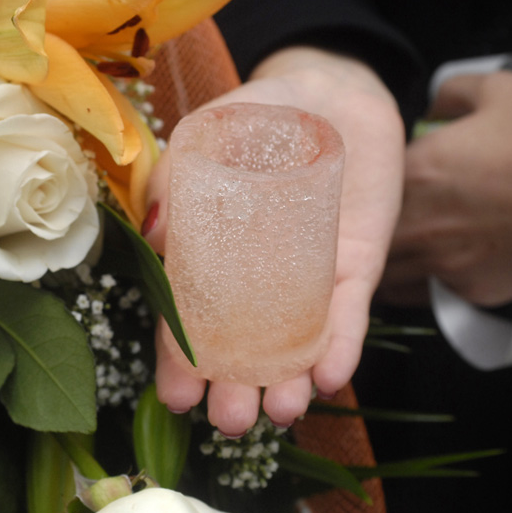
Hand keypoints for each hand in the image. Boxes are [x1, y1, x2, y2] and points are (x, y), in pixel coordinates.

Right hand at [141, 47, 404, 436]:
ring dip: (290, 382)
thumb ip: (174, 178)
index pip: (191, 318)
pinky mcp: (357, 268)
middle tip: (228, 419)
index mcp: (214, 258)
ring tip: (283, 410)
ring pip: (297, 343)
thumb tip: (154, 234)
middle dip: (235, 388)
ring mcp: (309, 278)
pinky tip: (331, 376)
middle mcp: (259, 280)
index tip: (174, 396)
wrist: (333, 92)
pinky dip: (342, 346)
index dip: (181, 359)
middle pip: (244, 347)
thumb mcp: (207, 136)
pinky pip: (349, 314)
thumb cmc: (259, 114)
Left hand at [377, 71, 511, 306]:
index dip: (369, 192)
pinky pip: (429, 295)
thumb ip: (451, 94)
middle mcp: (420, 225)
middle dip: (366, 237)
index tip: (376, 191)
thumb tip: (433, 107)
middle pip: (367, 243)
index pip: (365, 192)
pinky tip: (437, 269)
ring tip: (397, 256)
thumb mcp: (500, 91)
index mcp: (416, 175)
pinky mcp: (470, 291)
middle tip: (373, 230)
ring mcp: (443, 263)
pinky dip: (425, 285)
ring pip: (389, 278)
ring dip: (387, 267)